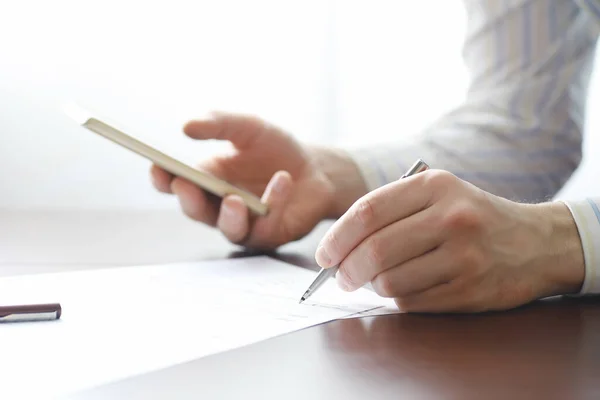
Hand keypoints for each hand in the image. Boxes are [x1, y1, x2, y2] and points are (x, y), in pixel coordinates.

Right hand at [151, 111, 363, 249]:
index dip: (162, 179)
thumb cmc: (277, 149)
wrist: (317, 168)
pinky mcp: (271, 234)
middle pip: (196, 211)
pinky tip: (282, 180)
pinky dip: (273, 202)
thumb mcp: (248, 127)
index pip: (175, 184)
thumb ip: (219, 124)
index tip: (157, 168)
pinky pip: (266, 226)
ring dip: (229, 215)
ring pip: (229, 229)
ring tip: (233, 199)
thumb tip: (186, 127)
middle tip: (186, 185)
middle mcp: (220, 206)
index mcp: (208, 179)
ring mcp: (245, 223)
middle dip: (189, 200)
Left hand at [315, 170, 584, 312]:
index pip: (367, 212)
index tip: (323, 254)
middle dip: (346, 269)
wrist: (534, 243)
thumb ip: (389, 209)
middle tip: (340, 277)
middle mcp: (451, 217)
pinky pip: (412, 301)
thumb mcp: (437, 193)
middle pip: (374, 250)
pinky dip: (396, 299)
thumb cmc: (471, 217)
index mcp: (435, 185)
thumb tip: (338, 246)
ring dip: (371, 286)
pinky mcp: (469, 288)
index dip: (337, 237)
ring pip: (390, 281)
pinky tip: (401, 289)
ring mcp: (463, 255)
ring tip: (373, 281)